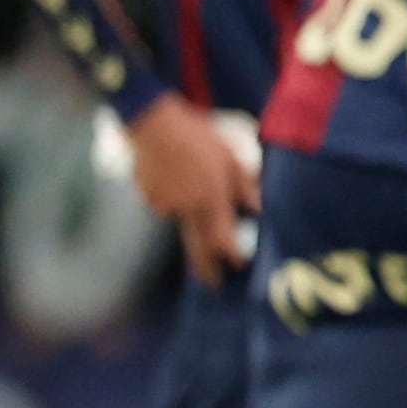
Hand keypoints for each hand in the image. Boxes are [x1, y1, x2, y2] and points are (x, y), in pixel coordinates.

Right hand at [126, 96, 262, 284]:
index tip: (239, 265)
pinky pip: (165, 204)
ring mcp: (164, 205)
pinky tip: (174, 174)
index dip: (232, 255)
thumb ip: (244, 184)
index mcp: (210, 199)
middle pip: (198, 247)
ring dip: (190, 215)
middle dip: (206, 268)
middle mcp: (186, 209)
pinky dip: (172, 197)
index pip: (223, 240)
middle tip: (213, 284)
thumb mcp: (229, 155)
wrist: (152, 123)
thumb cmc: (196, 135)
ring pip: (181, 219)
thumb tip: (259, 206)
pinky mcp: (147, 197)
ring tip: (192, 185)